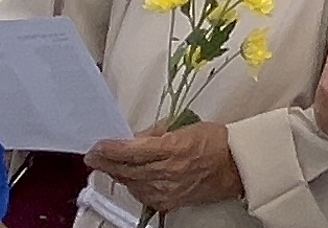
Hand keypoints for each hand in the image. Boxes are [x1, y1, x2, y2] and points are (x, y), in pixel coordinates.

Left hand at [85, 120, 243, 211]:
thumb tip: (134, 138)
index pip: (133, 150)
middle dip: (106, 162)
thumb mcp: (184, 126)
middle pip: (127, 169)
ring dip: (117, 174)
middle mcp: (169, 171)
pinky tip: (128, 178)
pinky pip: (142, 195)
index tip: (97, 146)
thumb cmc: (215, 142)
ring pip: (132, 184)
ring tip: (107, 165)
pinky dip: (132, 185)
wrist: (235, 167)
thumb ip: (155, 132)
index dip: (111, 149)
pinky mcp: (169, 202)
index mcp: (174, 148)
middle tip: (93, 156)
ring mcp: (168, 190)